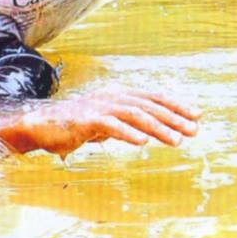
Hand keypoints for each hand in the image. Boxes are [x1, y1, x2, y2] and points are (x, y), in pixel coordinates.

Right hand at [0, 88, 201, 157]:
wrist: (40, 127)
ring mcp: (96, 107)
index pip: (151, 97)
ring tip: (175, 140)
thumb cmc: (73, 127)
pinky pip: (110, 125)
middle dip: (173, 118)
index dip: (175, 105)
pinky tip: (142, 142)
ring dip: (157, 127)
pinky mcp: (84, 120)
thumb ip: (125, 124)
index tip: (196, 116)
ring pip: (133, 114)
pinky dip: (128, 133)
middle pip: (147, 105)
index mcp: (115, 95)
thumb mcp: (105, 123)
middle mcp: (108, 97)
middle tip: (193, 130)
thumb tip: (149, 132)